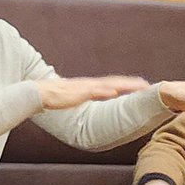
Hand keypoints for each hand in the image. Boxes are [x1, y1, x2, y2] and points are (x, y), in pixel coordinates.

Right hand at [35, 74, 150, 110]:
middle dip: (131, 83)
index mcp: (88, 86)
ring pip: (108, 85)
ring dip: (124, 85)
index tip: (139, 85)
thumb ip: (81, 98)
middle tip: (147, 85)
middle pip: (114, 82)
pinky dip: (105, 91)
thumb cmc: (52, 97)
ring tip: (138, 87)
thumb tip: (87, 102)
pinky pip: (94, 92)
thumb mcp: (71, 98)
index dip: (126, 84)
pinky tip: (115, 92)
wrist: (36, 93)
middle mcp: (89, 84)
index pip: (111, 83)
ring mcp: (84, 88)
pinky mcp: (77, 93)